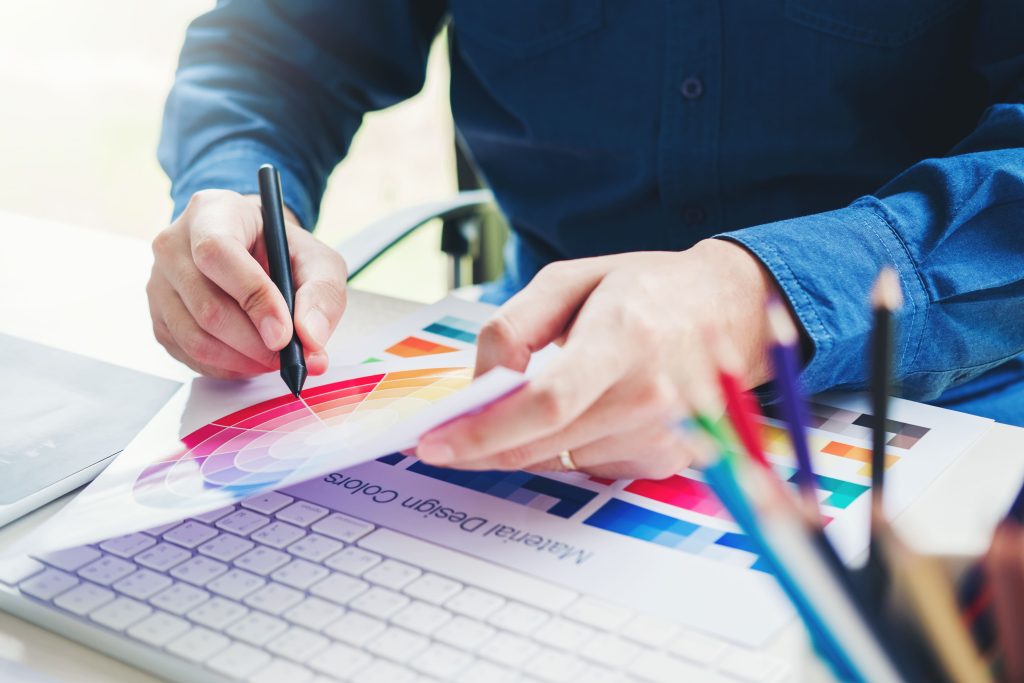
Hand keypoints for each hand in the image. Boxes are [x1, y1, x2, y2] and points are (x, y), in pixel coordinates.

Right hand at [147, 189, 346, 378]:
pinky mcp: (159, 318)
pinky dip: (226, 367)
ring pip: (194, 337)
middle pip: (206, 305)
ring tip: (275, 360)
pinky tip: (251, 360)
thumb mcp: (318, 261)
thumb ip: (322, 294)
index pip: (218, 253)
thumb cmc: (283, 252)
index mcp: (212, 212)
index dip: (253, 298)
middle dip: (255, 343)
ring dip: (242, 360)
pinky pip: (187, 354)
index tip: (284, 334)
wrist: (255, 253)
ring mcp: (159, 283)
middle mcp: (173, 245)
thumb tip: (310, 336)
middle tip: (289, 357)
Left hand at [416, 240, 779, 478]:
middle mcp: (651, 396)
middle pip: (543, 443)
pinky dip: (568, 444)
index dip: (484, 432)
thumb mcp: (568, 280)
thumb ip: (514, 328)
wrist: (728, 309)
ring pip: (559, 459)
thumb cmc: (644, 289)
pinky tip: (590, 408)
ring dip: (530, 441)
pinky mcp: (668, 460)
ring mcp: (664, 435)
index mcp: (625, 339)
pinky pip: (589, 466)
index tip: (434, 445)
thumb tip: (481, 387)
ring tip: (547, 393)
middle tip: (447, 437)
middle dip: (484, 446)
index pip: (546, 403)